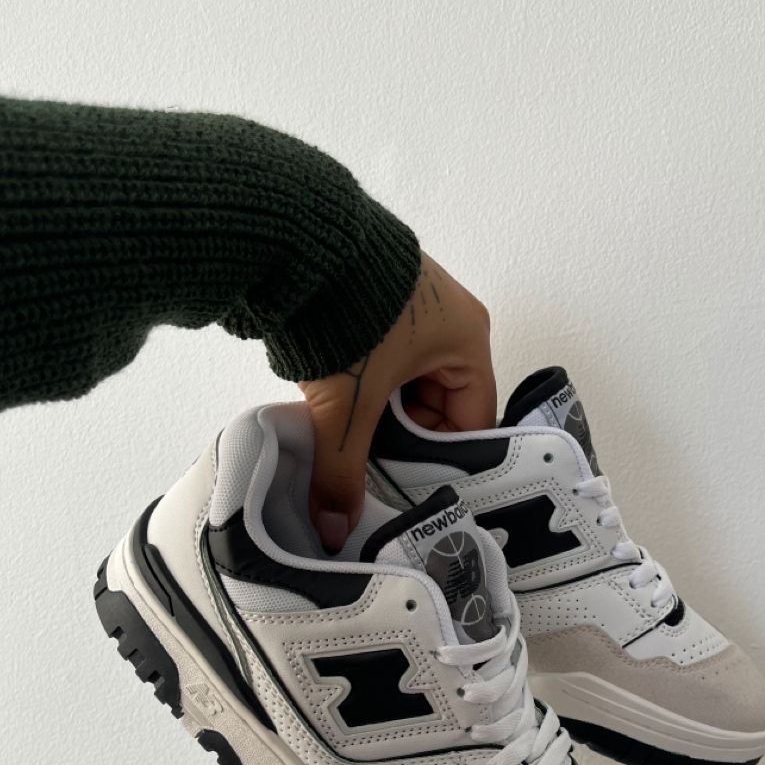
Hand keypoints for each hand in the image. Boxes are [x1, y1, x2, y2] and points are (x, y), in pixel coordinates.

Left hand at [299, 252, 495, 551]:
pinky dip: (363, 382)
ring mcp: (413, 301)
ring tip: (348, 434)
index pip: (472, 420)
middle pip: (438, 404)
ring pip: (404, 381)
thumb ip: (341, 472)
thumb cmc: (345, 310)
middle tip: (372, 468)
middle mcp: (449, 317)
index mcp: (467, 338)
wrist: (292, 236)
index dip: (443, 460)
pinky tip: (336, 400)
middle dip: (403, 438)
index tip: (412, 490)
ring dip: (378, 410)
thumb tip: (332, 528)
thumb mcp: (347, 406)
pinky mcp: (376, 293)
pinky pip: (381, 355)